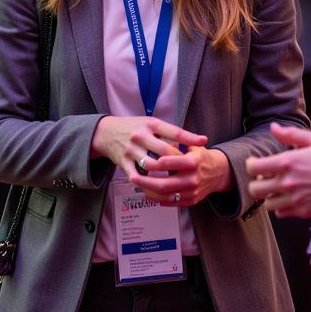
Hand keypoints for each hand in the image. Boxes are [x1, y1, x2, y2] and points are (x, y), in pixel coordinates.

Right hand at [91, 116, 206, 177]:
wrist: (106, 132)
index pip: (174, 131)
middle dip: (179, 161)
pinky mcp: (123, 163)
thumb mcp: (150, 123)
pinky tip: (157, 188)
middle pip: (165, 151)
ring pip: (152, 166)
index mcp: (151, 124)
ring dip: (165, 175)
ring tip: (176, 180)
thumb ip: (167, 132)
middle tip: (191, 170)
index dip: (190, 137)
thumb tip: (191, 141)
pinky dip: (148, 184)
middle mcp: (141, 136)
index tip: (204, 141)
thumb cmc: (134, 127)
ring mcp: (131, 150)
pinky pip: (137, 177)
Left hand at [131, 145, 232, 206]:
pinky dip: (157, 199)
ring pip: (165, 196)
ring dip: (149, 192)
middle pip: (165, 184)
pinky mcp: (190, 201)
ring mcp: (191, 192)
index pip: (174, 163)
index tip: (146, 161)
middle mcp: (193, 178)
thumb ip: (177, 144)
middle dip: (147, 182)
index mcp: (194, 162)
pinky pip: (171, 202)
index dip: (159, 164)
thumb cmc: (200, 156)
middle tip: (134, 178)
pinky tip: (147, 193)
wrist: (218, 172)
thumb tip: (157, 139)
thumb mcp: (192, 146)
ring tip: (138, 186)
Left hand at [246, 124, 310, 217]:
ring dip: (268, 196)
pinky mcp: (303, 211)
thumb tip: (274, 128)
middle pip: (254, 189)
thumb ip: (291, 134)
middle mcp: (287, 183)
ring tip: (276, 189)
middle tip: (265, 178)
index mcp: (287, 163)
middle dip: (256, 182)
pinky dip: (281, 208)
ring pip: (266, 204)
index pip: (253, 168)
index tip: (256, 163)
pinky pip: (281, 214)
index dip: (252, 164)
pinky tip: (289, 198)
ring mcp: (294, 199)